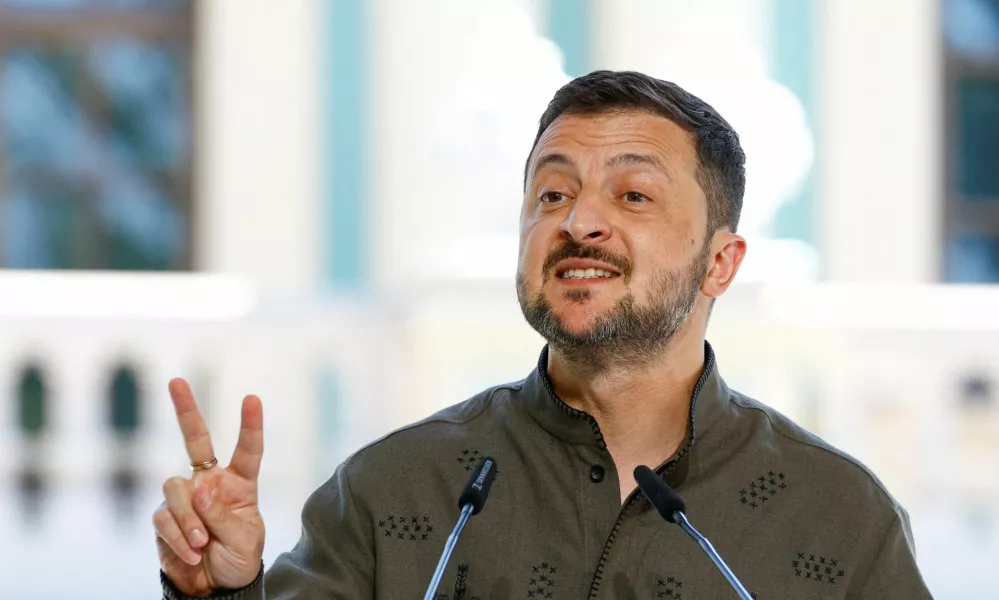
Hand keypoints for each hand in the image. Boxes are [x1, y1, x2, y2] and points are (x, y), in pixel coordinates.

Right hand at [153, 379, 265, 596]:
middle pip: (195, 440)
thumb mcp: (244, 538)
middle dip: (185, 409)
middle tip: (176, 381)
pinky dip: (180, 537)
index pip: (247, 449)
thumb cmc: (239, 559)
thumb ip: (222, 513)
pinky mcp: (164, 519)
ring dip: (190, 519)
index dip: (250, 425)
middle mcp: (209, 482)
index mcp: (240, 482)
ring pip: (175, 488)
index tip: (252, 398)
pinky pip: (165, 518)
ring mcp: (185, 498)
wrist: (215, 588)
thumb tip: (198, 490)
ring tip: (204, 544)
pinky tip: (194, 553)